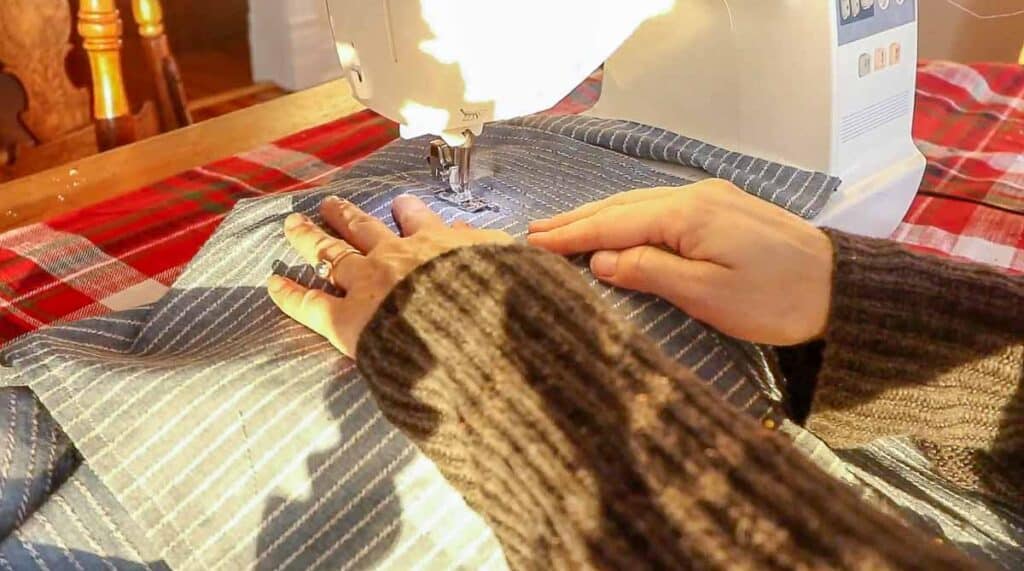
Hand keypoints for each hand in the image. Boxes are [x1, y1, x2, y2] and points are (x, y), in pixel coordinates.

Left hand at [268, 195, 512, 357]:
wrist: (478, 336)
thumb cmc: (502, 306)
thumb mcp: (513, 267)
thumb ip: (495, 250)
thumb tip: (480, 237)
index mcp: (439, 247)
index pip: (421, 223)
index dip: (409, 213)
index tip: (400, 204)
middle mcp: (398, 257)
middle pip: (363, 229)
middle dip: (345, 215)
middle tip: (330, 204)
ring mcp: (368, 284)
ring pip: (329, 253)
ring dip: (309, 237)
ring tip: (293, 224)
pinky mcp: (346, 319)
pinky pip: (309, 302)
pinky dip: (288, 292)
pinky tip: (272, 282)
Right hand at [527, 179, 833, 345]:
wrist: (841, 289)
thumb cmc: (775, 300)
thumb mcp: (709, 295)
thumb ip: (651, 272)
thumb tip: (601, 260)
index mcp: (686, 215)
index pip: (613, 224)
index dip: (572, 235)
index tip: (532, 243)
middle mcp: (694, 196)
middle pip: (621, 207)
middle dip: (577, 220)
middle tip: (533, 233)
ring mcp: (711, 198)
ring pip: (639, 205)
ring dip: (599, 217)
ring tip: (562, 229)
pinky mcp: (723, 208)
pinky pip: (659, 209)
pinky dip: (627, 218)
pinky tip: (616, 227)